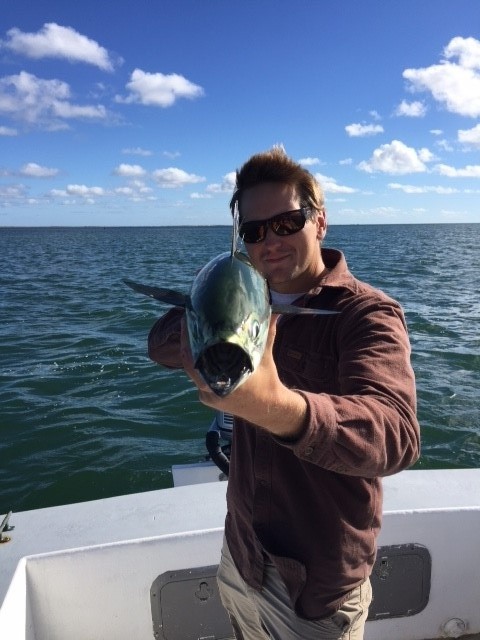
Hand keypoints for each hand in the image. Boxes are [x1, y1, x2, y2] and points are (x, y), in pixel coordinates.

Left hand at [180, 315, 307, 437]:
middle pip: (189, 362)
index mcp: (225, 380)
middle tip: (188, 321)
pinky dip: (198, 365)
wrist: (268, 408)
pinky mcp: (207, 398)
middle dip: (187, 341)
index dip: (187, 338)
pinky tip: (199, 351)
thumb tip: (274, 310)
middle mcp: (213, 389)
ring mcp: (208, 396)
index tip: (187, 319)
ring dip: (191, 352)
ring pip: (193, 371)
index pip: (195, 358)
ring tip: (192, 332)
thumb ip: (268, 332)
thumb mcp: (266, 356)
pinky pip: (198, 379)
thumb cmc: (267, 382)